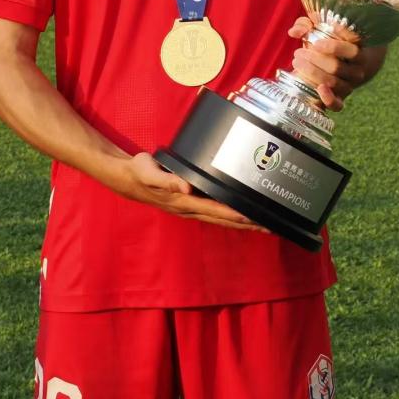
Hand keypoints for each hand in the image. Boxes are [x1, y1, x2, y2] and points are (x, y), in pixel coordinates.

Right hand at [118, 151, 268, 231]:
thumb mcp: (150, 172)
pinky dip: (230, 214)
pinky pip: (215, 211)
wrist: (127, 178)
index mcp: (183, 202)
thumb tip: (187, 187)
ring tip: (263, 225)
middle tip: (271, 227)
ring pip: (221, 218)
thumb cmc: (139, 173)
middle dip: (247, 224)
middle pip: (224, 219)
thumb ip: (167, 179)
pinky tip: (241, 213)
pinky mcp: (190, 202)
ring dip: (242, 223)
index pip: (216, 210)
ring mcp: (190, 208)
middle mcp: (190, 208)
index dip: (236, 214)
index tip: (255, 218)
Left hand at [287, 17, 386, 111]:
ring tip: (298, 62)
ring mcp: (349, 85)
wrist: (341, 63)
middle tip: (298, 53)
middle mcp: (357, 70)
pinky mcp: (339, 98)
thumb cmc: (329, 41)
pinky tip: (319, 89)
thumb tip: (295, 31)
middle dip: (314, 60)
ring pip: (333, 83)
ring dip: (312, 73)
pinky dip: (329, 99)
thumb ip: (307, 25)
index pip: (352, 51)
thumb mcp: (319, 29)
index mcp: (358, 51)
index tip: (317, 43)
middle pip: (337, 67)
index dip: (334, 48)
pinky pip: (337, 105)